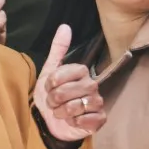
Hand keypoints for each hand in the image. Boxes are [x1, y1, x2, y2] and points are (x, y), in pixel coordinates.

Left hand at [32, 25, 105, 143]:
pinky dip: (74, 122)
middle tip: (53, 103)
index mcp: (81, 72)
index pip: (67, 73)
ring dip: (61, 112)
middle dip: (54, 100)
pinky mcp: (99, 119)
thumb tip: (65, 26)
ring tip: (60, 112)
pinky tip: (72, 121)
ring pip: (76, 106)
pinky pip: (87, 120)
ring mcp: (98, 102)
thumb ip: (57, 50)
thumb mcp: (49, 72)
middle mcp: (92, 85)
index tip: (49, 88)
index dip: (53, 82)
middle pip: (68, 91)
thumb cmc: (51, 97)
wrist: (51, 123)